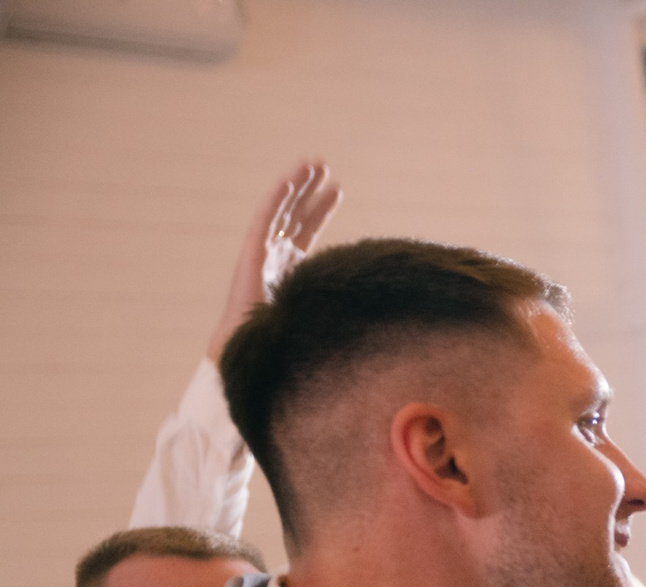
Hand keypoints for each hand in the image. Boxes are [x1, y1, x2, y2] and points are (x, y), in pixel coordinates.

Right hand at [211, 160, 341, 360]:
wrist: (253, 351)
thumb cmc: (287, 342)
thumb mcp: (323, 314)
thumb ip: (342, 304)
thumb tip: (381, 307)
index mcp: (290, 270)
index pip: (306, 231)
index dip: (319, 210)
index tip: (336, 190)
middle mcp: (274, 258)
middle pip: (293, 215)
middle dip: (308, 191)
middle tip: (323, 166)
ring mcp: (262, 254)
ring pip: (280, 211)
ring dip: (295, 186)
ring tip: (312, 163)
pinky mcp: (251, 254)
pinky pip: (264, 220)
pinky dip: (276, 200)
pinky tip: (289, 181)